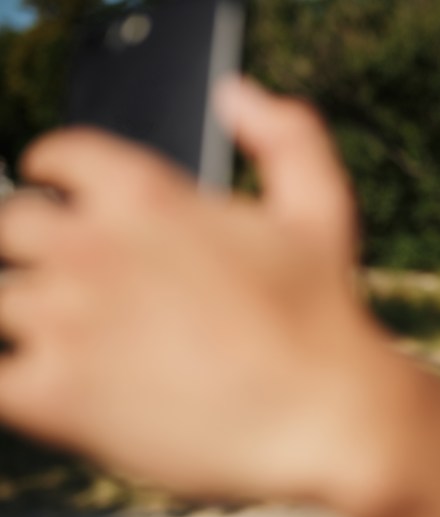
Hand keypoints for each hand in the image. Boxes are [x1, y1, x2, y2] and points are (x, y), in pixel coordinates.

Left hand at [0, 79, 397, 505]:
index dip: (53, 170)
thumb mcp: (322, 207)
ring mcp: (66, 321)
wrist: (323, 417)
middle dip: (32, 244)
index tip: (54, 188)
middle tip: (66, 275)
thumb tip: (237, 94)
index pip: (59, 157)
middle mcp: (93, 248)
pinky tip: (49, 384)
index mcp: (147, 197)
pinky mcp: (55, 395)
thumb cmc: (325, 317)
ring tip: (67, 336)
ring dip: (24, 313)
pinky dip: (14, 378)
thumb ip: (286, 135)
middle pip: (10, 224)